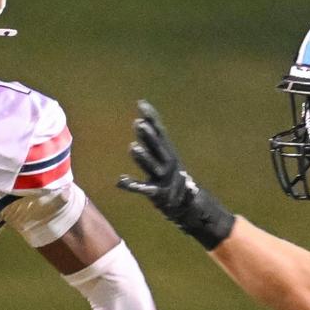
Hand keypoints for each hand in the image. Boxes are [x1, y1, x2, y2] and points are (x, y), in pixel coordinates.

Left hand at [117, 100, 233, 249]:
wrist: (189, 205)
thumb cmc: (172, 179)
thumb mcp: (165, 158)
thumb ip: (152, 141)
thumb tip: (141, 120)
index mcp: (169, 153)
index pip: (160, 131)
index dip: (151, 118)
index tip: (141, 104)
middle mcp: (168, 163)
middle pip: (157, 147)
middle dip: (149, 135)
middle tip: (138, 123)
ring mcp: (163, 179)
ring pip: (152, 166)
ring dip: (143, 158)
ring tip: (132, 148)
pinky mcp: (157, 193)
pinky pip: (143, 189)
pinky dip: (132, 185)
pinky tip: (120, 181)